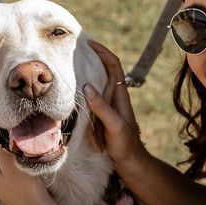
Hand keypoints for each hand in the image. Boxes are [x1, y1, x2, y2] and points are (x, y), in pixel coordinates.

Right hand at [84, 40, 146, 167]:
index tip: (90, 43)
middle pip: (107, 68)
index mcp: (120, 95)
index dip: (103, 52)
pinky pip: (94, 92)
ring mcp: (110, 103)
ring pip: (100, 79)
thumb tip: (87, 86)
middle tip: (78, 47)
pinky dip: (85, 83)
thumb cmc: (125, 144)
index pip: (114, 65)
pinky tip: (75, 86)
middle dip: (95, 55)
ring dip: (90, 68)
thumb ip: (102, 108)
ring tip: (74, 61)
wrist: (131, 161)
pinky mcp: (103, 112)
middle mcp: (116, 95)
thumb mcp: (114, 125)